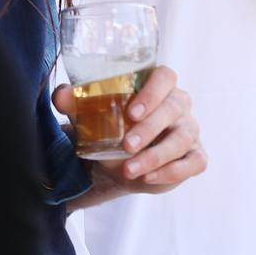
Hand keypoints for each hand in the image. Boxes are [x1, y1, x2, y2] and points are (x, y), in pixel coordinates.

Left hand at [53, 65, 206, 205]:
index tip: (131, 111)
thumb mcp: (91, 116)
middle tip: (126, 145)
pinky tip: (149, 178)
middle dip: (150, 128)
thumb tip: (61, 94)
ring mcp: (189, 130)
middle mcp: (178, 104)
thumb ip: (76, 103)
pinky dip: (173, 171)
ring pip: (183, 138)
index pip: (165, 76)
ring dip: (156, 155)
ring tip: (129, 170)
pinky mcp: (195, 156)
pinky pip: (194, 162)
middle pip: (174, 107)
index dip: (153, 91)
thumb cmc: (110, 130)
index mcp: (158, 85)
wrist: (117, 164)